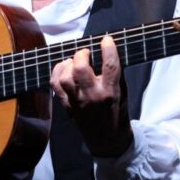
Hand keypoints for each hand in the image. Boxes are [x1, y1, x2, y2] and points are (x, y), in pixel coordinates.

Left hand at [51, 35, 133, 157]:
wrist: (108, 139)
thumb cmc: (117, 112)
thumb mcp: (123, 93)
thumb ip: (115, 74)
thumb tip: (107, 52)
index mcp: (111, 92)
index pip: (110, 65)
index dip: (108, 48)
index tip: (106, 39)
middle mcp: (93, 96)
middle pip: (81, 68)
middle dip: (82, 54)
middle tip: (85, 52)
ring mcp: (78, 101)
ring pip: (66, 76)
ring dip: (69, 64)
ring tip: (74, 61)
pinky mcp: (67, 106)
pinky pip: (56, 85)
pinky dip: (57, 72)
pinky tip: (64, 68)